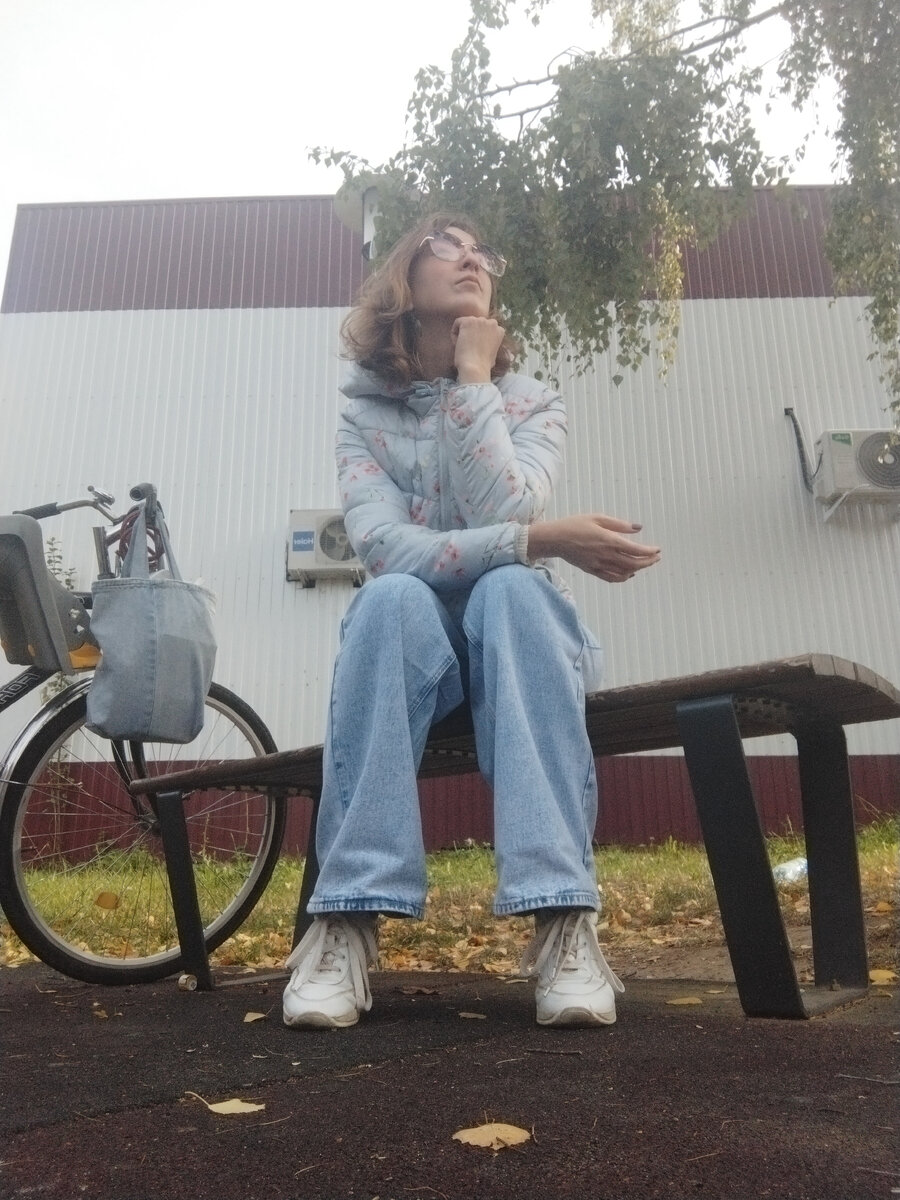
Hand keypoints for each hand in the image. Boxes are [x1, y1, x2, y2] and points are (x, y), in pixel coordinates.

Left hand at [451, 317, 505, 383]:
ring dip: (463, 334)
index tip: (475, 348)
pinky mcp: (468, 321)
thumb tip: (487, 348)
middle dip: (471, 333)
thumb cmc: (482, 366)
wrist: (475, 367)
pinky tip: (458, 344)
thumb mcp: (492, 356)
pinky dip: (454, 334)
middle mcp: (492, 323)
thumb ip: (491, 346)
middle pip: (476, 324)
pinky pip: (457, 323)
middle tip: (469, 348)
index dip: (479, 338)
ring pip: (467, 323)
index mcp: (500, 331)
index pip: (486, 328)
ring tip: (464, 347)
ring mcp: (480, 321)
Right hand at [526, 514, 660, 582]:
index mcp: (609, 540)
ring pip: (624, 572)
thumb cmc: (575, 525)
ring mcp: (599, 565)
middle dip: (648, 562)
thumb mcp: (598, 518)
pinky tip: (629, 573)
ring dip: (638, 570)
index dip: (649, 551)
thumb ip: (619, 524)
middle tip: (656, 558)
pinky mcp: (592, 571)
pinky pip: (612, 578)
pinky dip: (623, 578)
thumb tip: (638, 528)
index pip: (635, 549)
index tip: (657, 550)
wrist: (555, 539)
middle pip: (633, 563)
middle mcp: (606, 555)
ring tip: (645, 564)